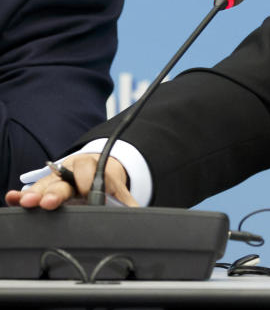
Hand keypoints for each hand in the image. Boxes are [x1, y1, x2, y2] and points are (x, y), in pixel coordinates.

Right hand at [4, 154, 135, 209]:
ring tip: (26, 203)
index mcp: (93, 169)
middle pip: (63, 180)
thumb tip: (140, 216)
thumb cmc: (105, 183)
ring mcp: (56, 179)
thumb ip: (127, 202)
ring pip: (45, 185)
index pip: (89, 171)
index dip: (87, 182)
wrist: (95, 169)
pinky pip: (31, 189)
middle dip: (56, 192)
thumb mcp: (117, 190)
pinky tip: (13, 198)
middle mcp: (72, 172)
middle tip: (49, 203)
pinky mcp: (44, 188)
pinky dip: (21, 194)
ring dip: (35, 195)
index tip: (86, 192)